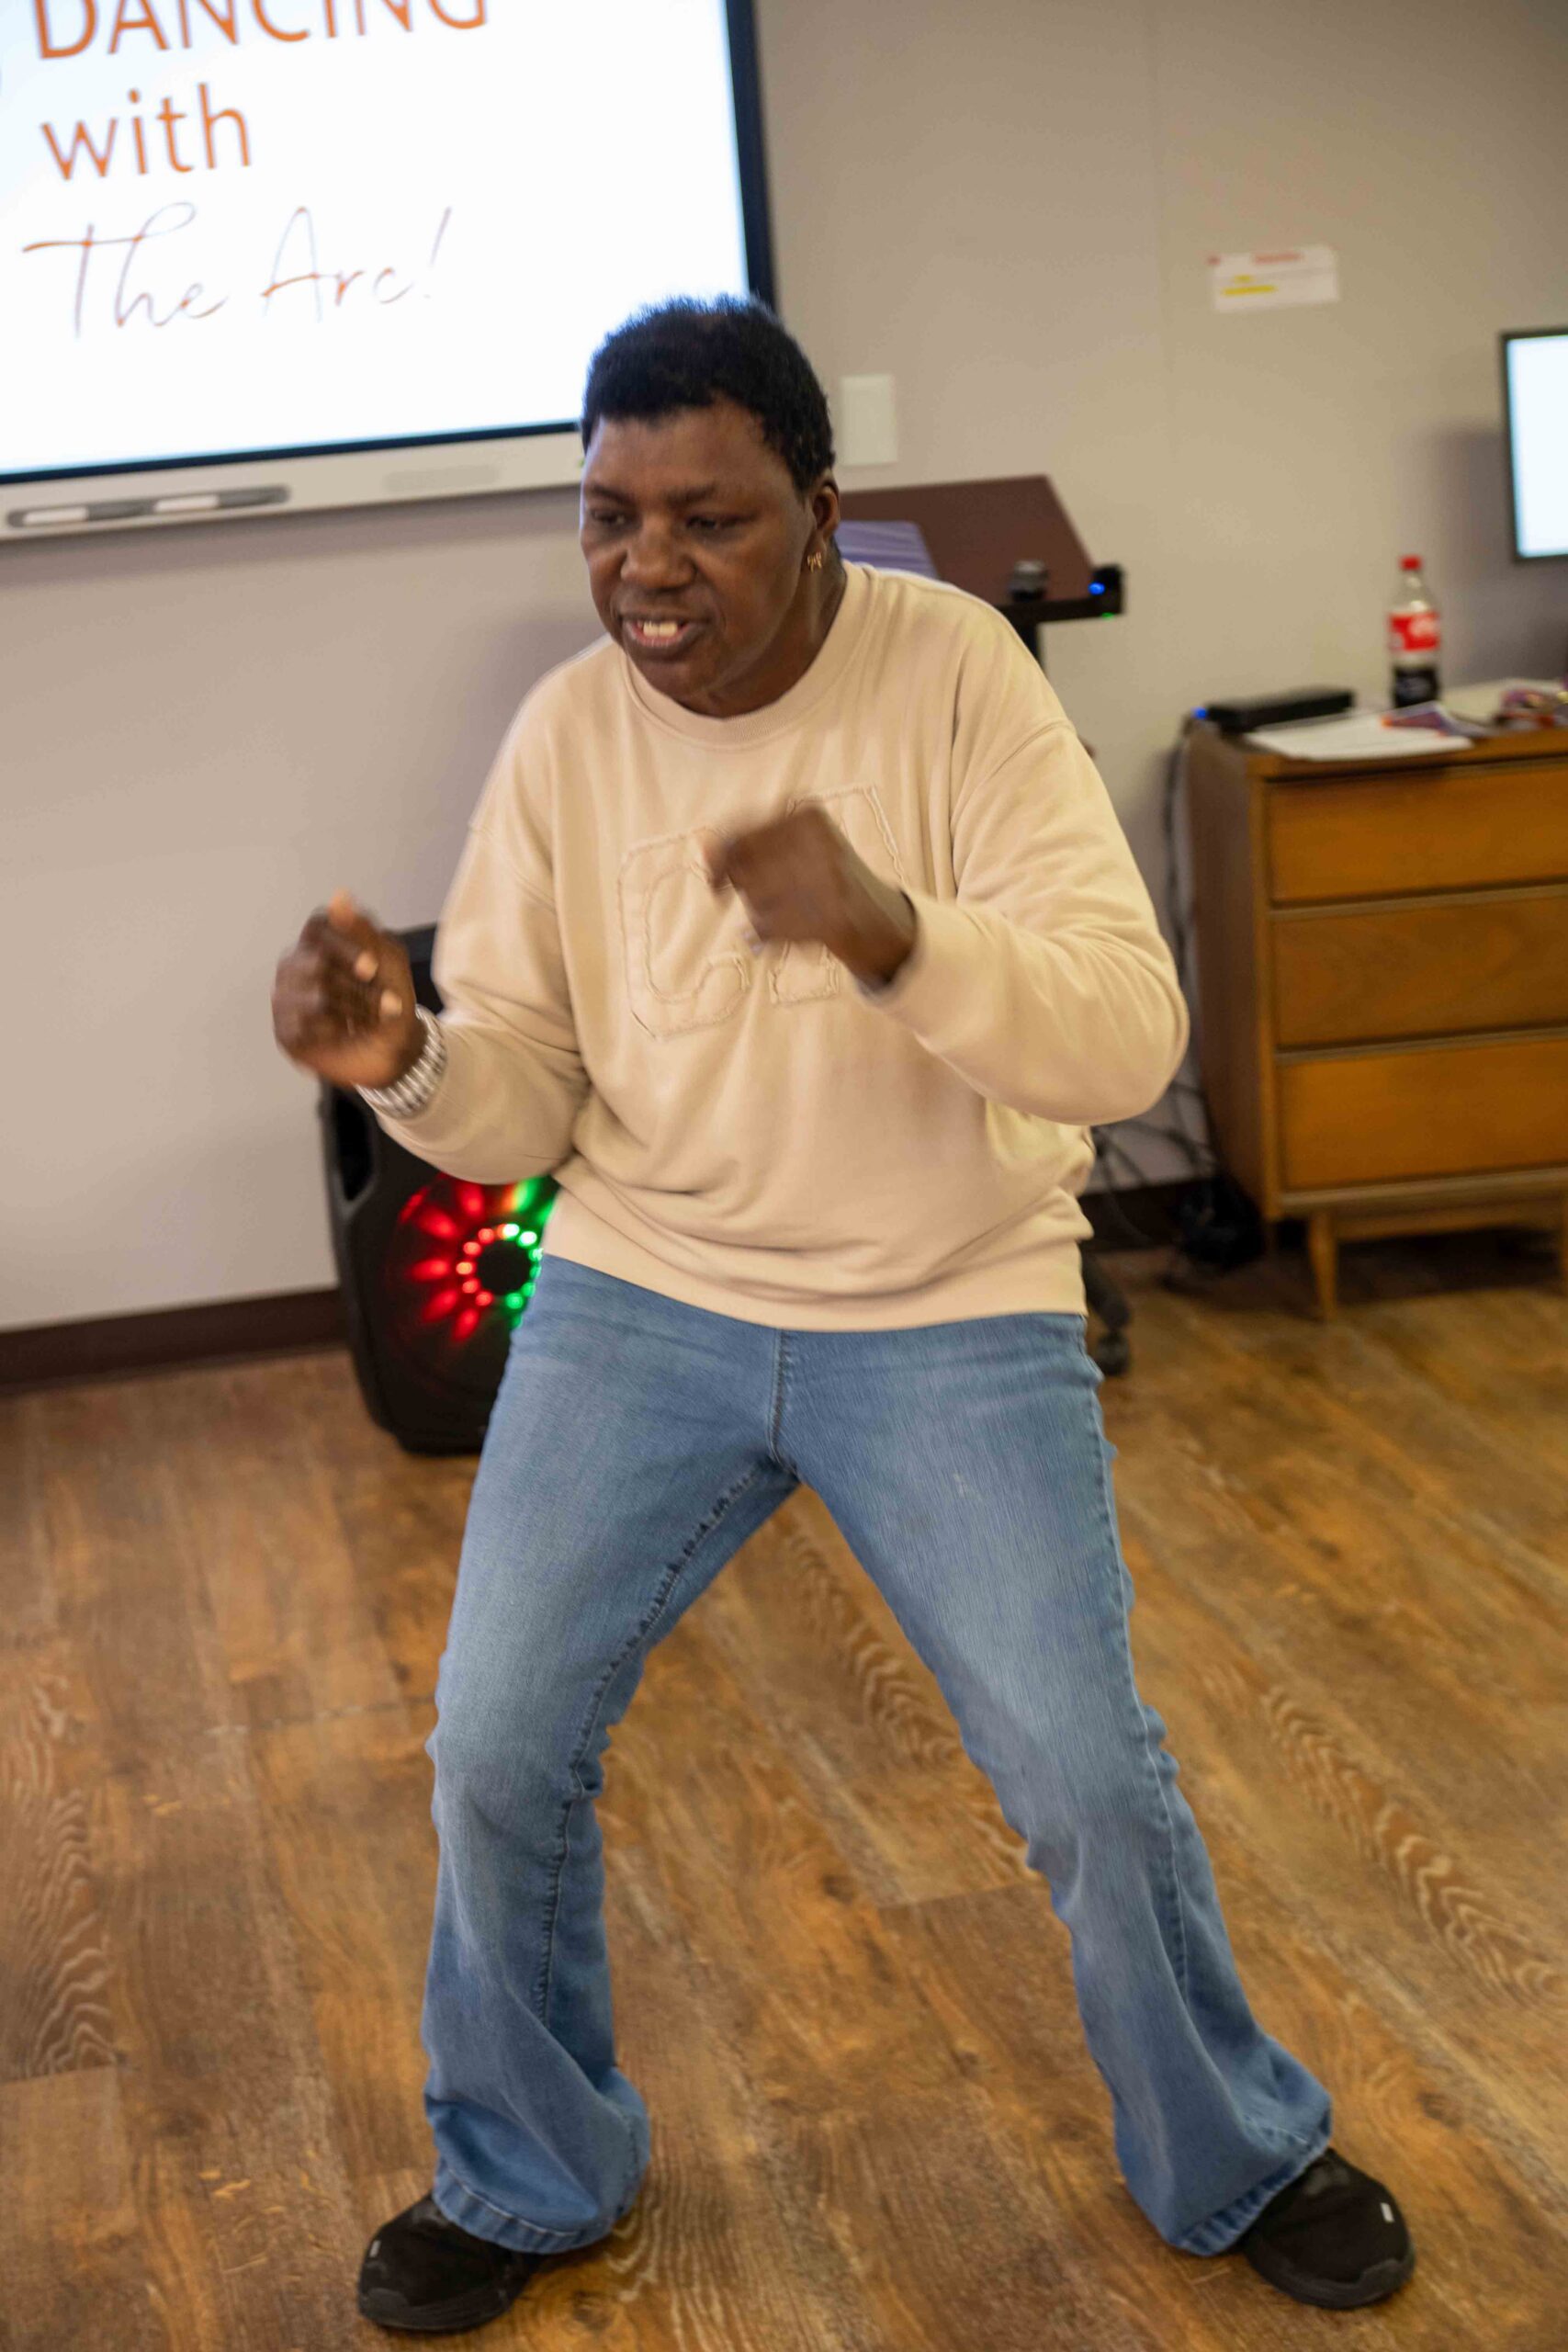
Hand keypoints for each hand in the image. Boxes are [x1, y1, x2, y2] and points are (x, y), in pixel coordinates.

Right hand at [272, 890, 422, 1089]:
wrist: (396, 1050)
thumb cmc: (390, 998)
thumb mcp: (388, 960)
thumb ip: (363, 930)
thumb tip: (339, 895)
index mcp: (318, 943)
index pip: (318, 927)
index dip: (345, 946)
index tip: (372, 968)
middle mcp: (295, 966)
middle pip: (317, 964)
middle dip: (358, 989)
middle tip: (386, 1005)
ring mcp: (286, 998)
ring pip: (315, 996)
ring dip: (355, 1011)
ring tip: (370, 1021)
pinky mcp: (285, 1031)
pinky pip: (305, 1025)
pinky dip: (335, 1031)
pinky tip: (344, 1033)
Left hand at [700, 804, 915, 987]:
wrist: (882, 921)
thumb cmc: (824, 879)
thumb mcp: (791, 848)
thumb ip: (742, 846)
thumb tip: (704, 849)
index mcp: (808, 815)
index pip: (739, 836)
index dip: (719, 862)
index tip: (716, 884)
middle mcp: (821, 841)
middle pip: (744, 872)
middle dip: (747, 891)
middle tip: (777, 896)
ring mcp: (830, 880)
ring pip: (754, 903)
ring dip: (763, 914)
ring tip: (795, 911)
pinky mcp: (832, 919)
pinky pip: (770, 929)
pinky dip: (774, 937)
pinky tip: (799, 932)